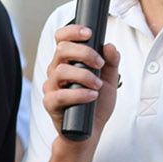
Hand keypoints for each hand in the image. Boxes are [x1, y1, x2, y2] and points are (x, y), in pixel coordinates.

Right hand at [42, 24, 120, 143]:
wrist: (90, 131)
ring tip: (97, 86)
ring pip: (60, 71)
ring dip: (83, 75)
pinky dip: (78, 94)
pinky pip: (60, 95)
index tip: (89, 32)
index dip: (72, 31)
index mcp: (68, 60)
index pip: (62, 38)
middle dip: (84, 52)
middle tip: (99, 63)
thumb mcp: (109, 80)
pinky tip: (91, 96)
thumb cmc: (96, 103)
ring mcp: (51, 87)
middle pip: (62, 49)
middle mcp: (56, 70)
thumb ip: (112, 62)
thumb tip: (109, 46)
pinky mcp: (51, 104)